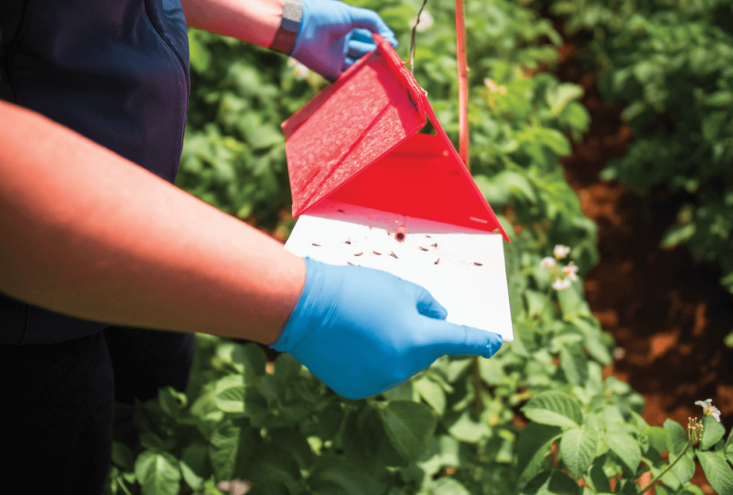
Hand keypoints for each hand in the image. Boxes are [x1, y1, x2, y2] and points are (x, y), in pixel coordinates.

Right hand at [271, 258, 502, 398]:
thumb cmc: (355, 289)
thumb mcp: (400, 287)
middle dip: (420, 334)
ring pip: (402, 364)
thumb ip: (427, 305)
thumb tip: (438, 319)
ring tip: (367, 323)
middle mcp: (404, 368)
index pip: (460, 340)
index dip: (480, 340)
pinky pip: (378, 373)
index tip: (494, 341)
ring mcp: (380, 382)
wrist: (306, 308)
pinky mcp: (357, 388)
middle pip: (427, 351)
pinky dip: (374, 359)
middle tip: (396, 311)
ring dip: (396, 347)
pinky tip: (354, 340)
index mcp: (420, 340)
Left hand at [290, 0, 397, 80]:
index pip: (369, 36)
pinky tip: (371, 78)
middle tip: (390, 58)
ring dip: (371, 66)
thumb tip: (389, 37)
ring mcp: (338, 58)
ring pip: (359, 65)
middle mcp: (344, 43)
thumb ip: (371, 21)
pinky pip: (347, 76)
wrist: (301, 27)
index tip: (393, 44)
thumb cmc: (324, 15)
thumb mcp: (351, 14)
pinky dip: (358, 78)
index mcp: (348, 28)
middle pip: (366, 51)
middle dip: (378, 54)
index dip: (381, 40)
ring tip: (384, 67)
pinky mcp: (331, 71)